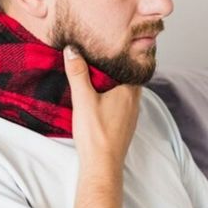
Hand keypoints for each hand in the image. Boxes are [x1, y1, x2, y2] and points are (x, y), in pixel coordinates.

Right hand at [63, 45, 140, 171]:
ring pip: (125, 90)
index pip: (130, 64)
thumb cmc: (95, 134)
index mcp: (129, 90)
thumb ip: (78, 73)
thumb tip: (72, 49)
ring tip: (98, 72)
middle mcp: (135, 100)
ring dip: (114, 82)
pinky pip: (121, 102)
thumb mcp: (83, 99)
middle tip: (101, 53)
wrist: (102, 165)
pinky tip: (101, 96)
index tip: (110, 42)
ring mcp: (131, 113)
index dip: (121, 53)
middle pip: (128, 76)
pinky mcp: (125, 124)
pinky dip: (113, 95)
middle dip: (116, 66)